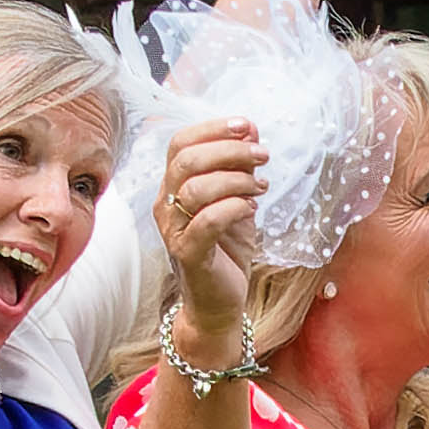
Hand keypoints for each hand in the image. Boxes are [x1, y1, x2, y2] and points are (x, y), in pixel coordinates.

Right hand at [157, 114, 263, 329]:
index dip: (212, 129)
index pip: (180, 143)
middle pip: (186, 160)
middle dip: (229, 150)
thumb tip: (251, 129)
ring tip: (261, 187)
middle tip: (263, 155)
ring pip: (194, 189)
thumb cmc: (226, 250)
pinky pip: (206, 221)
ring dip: (235, 180)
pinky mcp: (188, 254)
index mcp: (173, 186)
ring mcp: (173, 230)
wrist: (220, 302)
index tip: (247, 126)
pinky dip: (233, 208)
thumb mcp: (237, 200)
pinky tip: (253, 209)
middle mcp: (166, 204)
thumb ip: (240, 167)